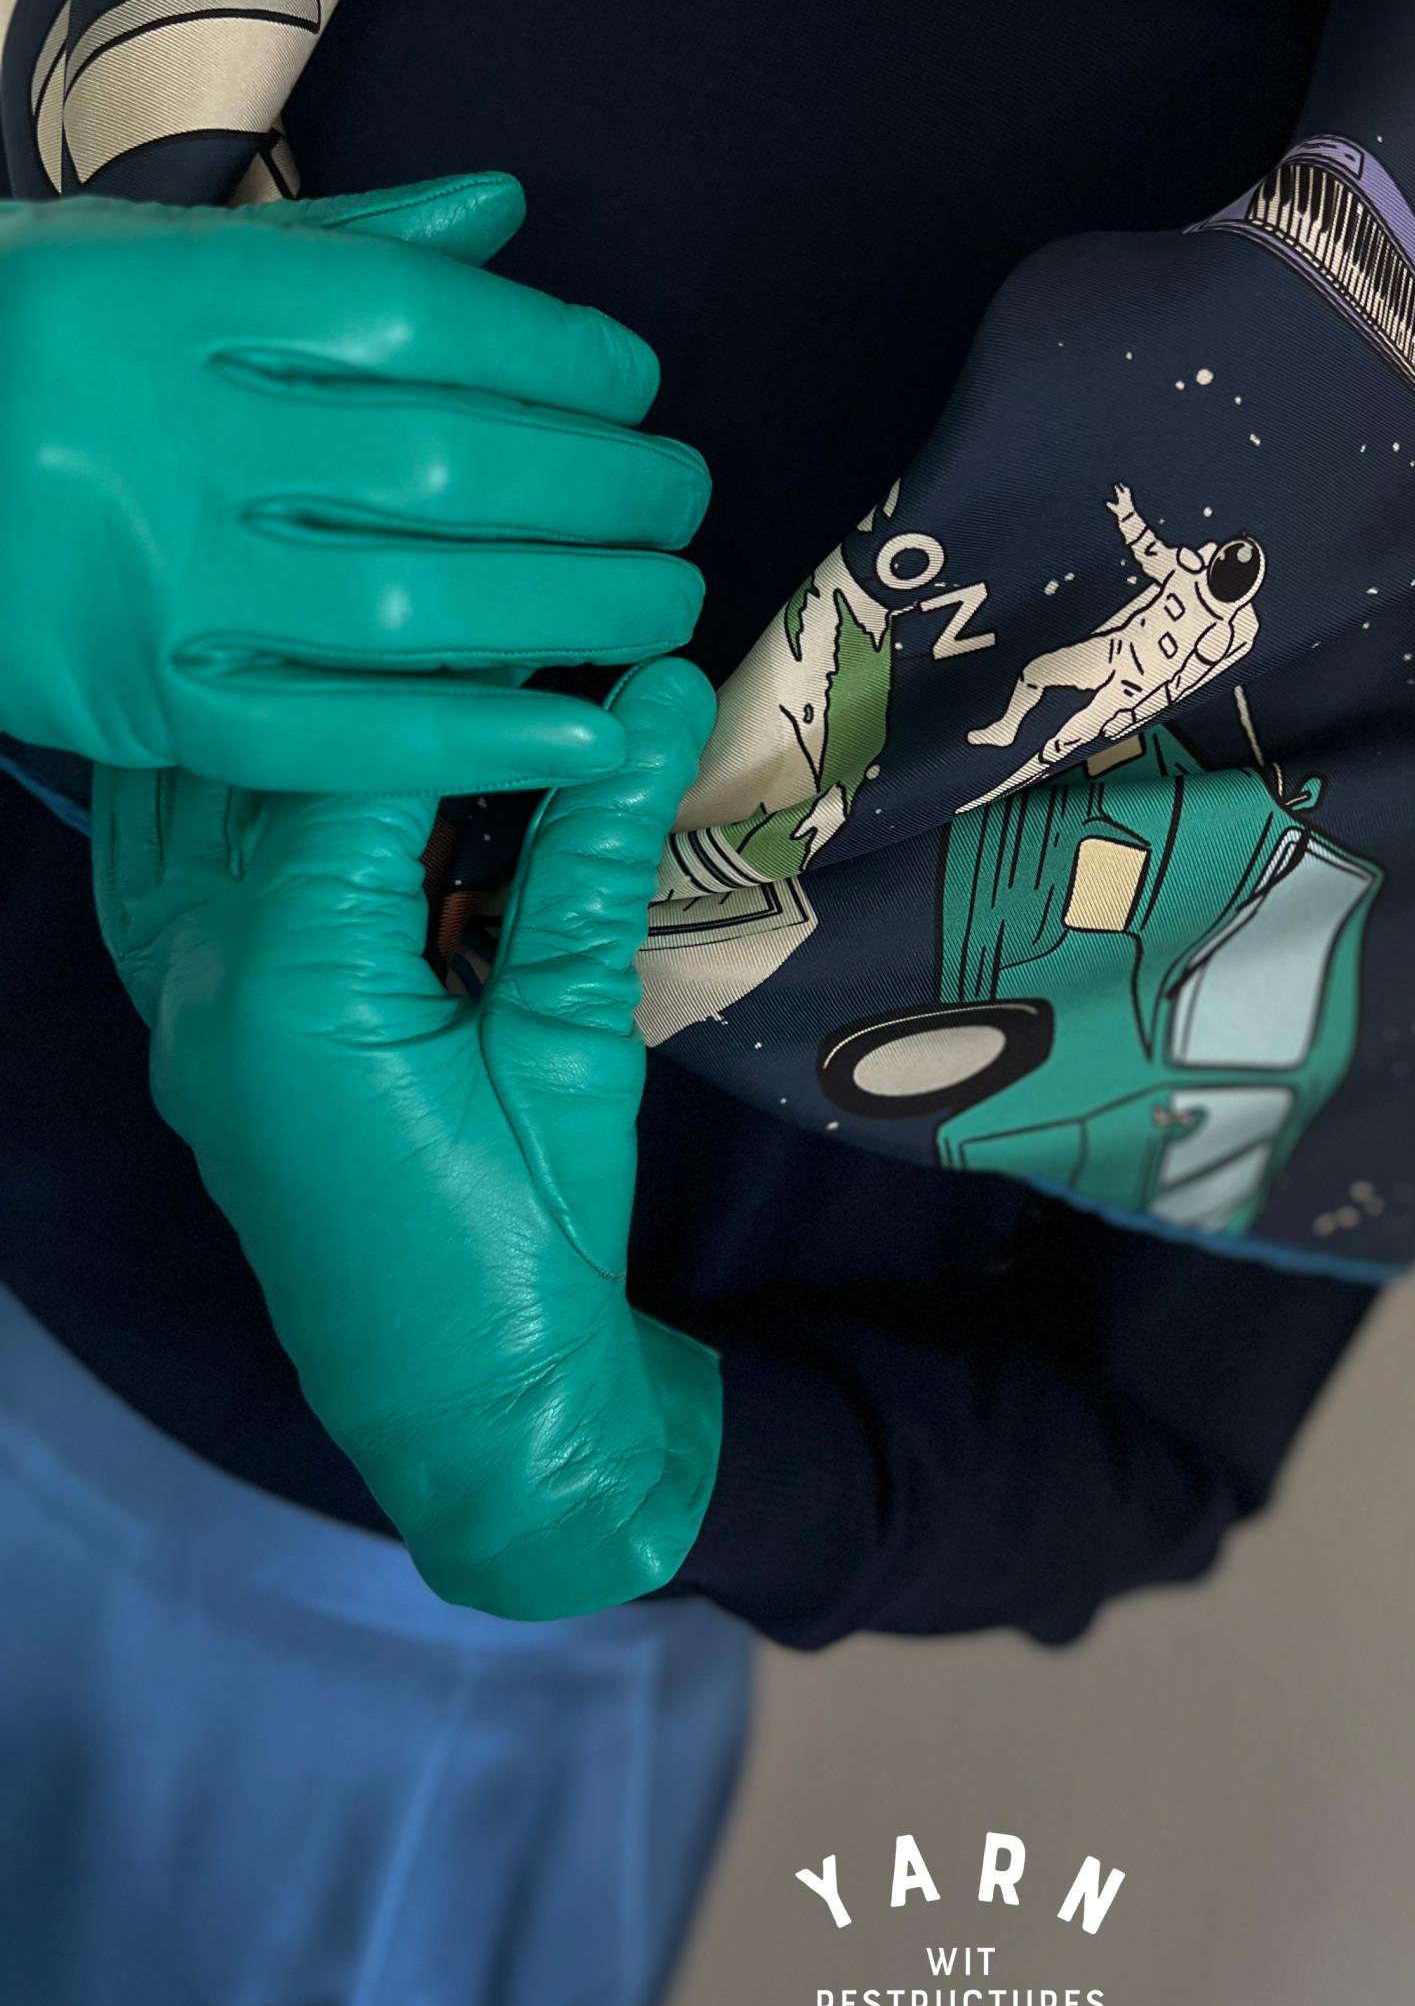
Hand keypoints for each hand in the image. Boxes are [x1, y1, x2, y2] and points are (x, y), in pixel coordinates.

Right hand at [0, 177, 707, 790]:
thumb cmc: (32, 342)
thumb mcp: (154, 252)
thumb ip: (338, 239)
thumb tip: (506, 210)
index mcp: (181, 299)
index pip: (420, 322)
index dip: (558, 357)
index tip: (634, 383)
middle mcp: (179, 437)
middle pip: (443, 466)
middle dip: (599, 487)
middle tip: (684, 499)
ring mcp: (162, 580)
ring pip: (411, 605)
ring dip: (572, 607)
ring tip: (668, 598)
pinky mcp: (149, 701)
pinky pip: (332, 734)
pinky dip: (468, 738)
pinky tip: (588, 734)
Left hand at [94, 663, 722, 1620]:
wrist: (471, 1408)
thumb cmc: (533, 1241)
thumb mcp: (576, 1040)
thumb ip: (593, 852)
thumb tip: (657, 688)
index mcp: (295, 976)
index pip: (365, 750)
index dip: (467, 662)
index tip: (549, 597)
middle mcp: (203, 977)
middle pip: (268, 758)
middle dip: (379, 676)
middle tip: (490, 615)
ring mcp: (178, 1009)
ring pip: (194, 803)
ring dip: (295, 731)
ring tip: (399, 667)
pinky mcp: (191, 1036)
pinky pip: (165, 875)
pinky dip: (229, 802)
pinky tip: (303, 766)